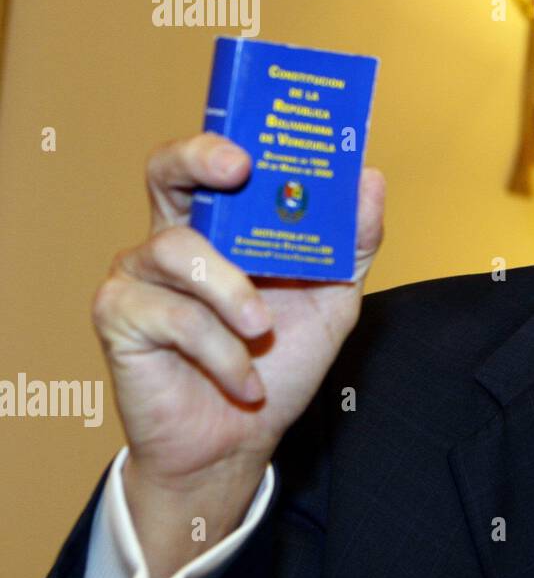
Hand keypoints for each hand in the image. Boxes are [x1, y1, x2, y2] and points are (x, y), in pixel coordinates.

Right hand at [90, 131, 384, 576]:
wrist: (238, 443)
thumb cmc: (279, 362)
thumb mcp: (333, 299)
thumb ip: (351, 242)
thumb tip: (370, 177)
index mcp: (226, 224)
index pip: (220, 159)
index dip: (236, 135)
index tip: (266, 136)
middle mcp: (177, 236)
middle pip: (167, 168)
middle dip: (200, 157)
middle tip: (238, 168)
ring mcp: (141, 274)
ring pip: (178, 249)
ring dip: (231, 292)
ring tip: (261, 333)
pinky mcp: (120, 317)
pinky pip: (172, 316)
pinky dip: (220, 351)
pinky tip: (244, 381)